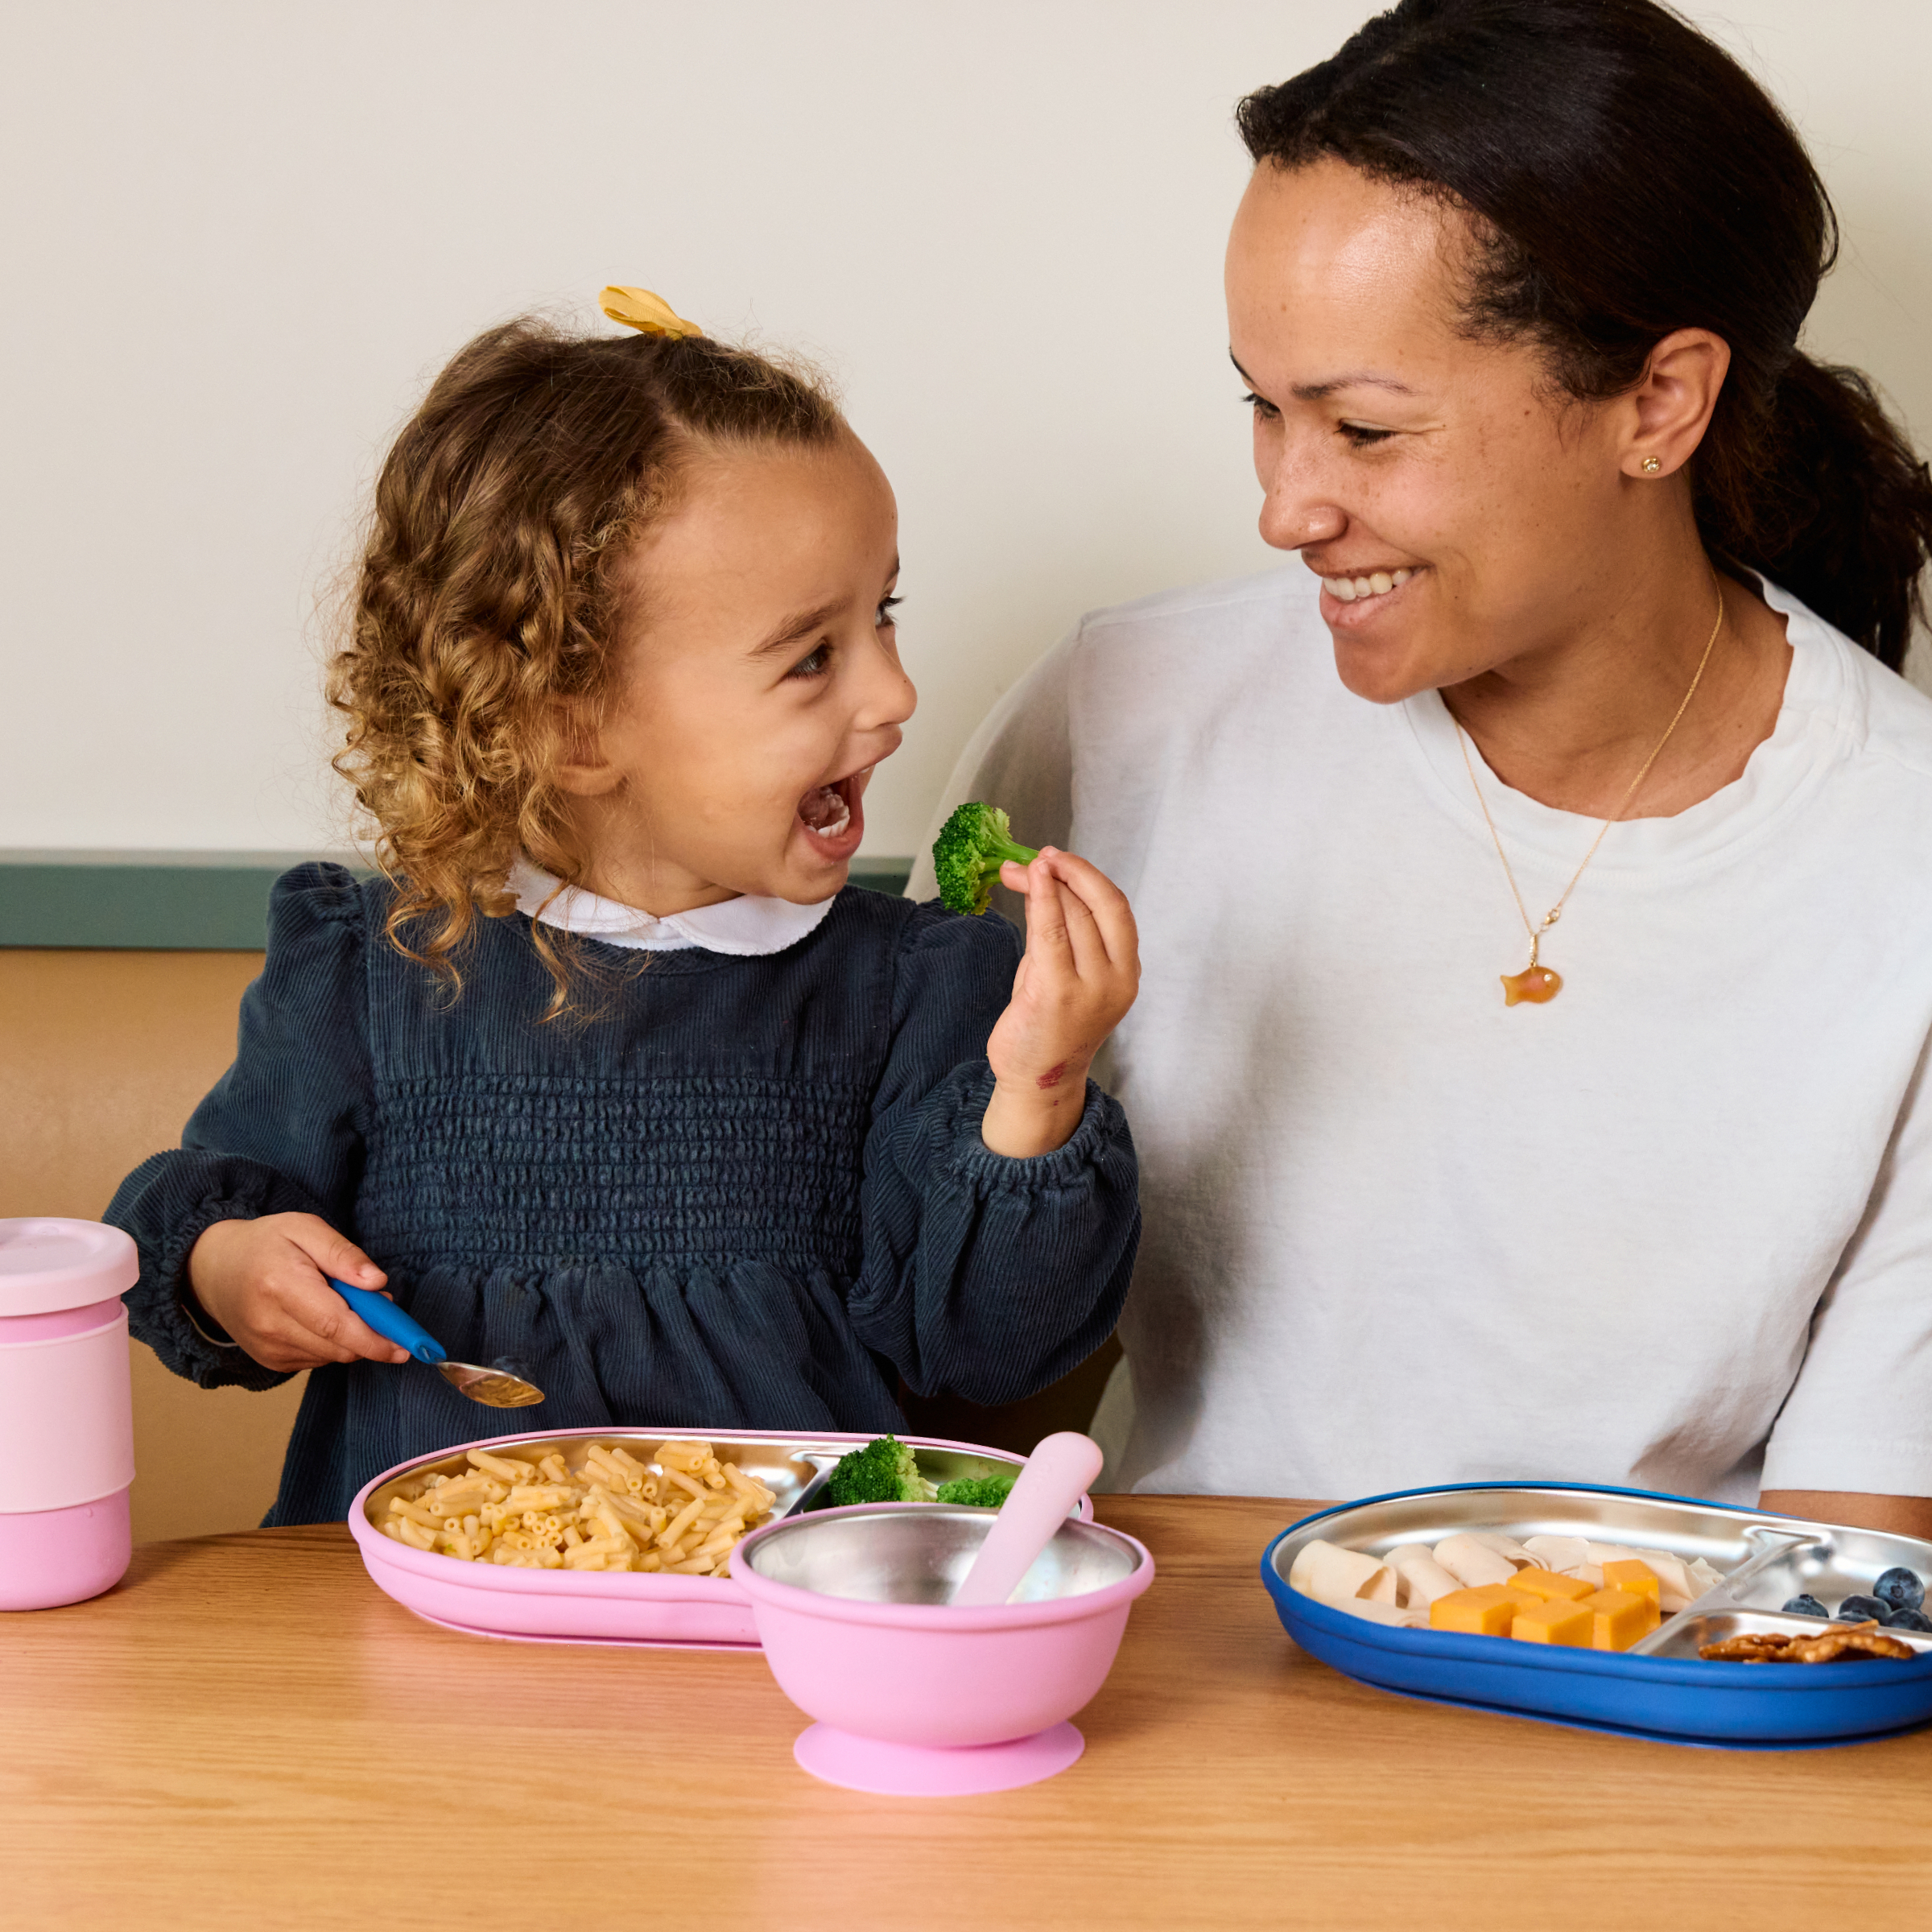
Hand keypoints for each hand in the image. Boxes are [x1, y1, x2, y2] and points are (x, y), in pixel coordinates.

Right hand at [186, 1213, 411, 1373]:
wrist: (213, 1270)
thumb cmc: (265, 1244)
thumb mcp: (305, 1228)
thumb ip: (343, 1253)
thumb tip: (377, 1281)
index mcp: (280, 1286)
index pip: (336, 1324)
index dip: (375, 1338)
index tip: (405, 1345)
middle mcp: (270, 1324)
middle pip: (339, 1346)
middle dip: (373, 1336)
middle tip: (384, 1308)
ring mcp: (267, 1348)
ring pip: (332, 1356)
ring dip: (352, 1337)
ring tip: (342, 1301)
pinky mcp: (270, 1361)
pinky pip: (318, 1359)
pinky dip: (333, 1343)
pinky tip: (322, 1317)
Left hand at [982, 848, 1138, 1156]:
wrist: (1038, 1080)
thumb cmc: (1051, 1024)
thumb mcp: (1065, 972)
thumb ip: (1062, 932)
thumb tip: (1043, 879)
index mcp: (1127, 973)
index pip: (1114, 908)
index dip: (1087, 875)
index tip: (1057, 858)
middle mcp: (1116, 980)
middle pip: (1092, 907)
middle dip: (1061, 873)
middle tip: (1035, 859)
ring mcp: (1090, 988)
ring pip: (1072, 915)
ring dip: (1044, 884)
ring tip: (1018, 870)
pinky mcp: (1057, 993)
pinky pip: (1050, 934)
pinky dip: (1040, 901)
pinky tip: (1028, 881)